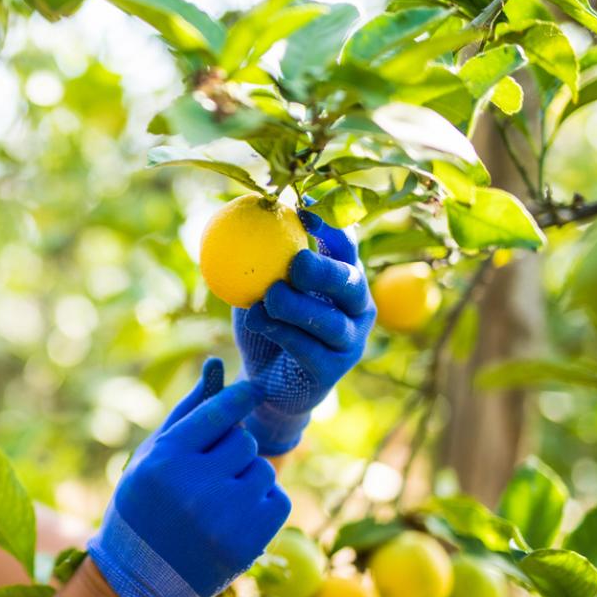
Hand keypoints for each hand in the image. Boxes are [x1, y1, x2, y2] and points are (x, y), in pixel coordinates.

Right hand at [86, 358, 291, 596]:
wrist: (138, 577)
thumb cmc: (143, 504)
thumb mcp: (152, 455)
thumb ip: (187, 410)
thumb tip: (217, 365)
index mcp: (166, 459)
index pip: (219, 412)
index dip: (241, 396)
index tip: (254, 388)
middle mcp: (195, 487)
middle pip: (245, 441)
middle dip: (234, 449)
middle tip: (212, 469)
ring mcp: (223, 518)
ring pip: (263, 470)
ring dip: (248, 477)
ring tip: (219, 498)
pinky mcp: (247, 543)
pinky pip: (278, 500)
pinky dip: (263, 504)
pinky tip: (235, 517)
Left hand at [232, 207, 375, 455]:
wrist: (264, 382)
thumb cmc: (265, 325)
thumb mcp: (258, 288)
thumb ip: (257, 259)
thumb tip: (240, 215)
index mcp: (343, 277)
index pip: (345, 246)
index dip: (331, 227)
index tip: (303, 214)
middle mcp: (356, 307)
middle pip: (350, 282)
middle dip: (324, 270)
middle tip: (296, 262)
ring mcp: (350, 341)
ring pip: (330, 320)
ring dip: (296, 307)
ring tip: (268, 297)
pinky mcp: (333, 369)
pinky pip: (309, 349)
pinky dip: (282, 333)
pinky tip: (257, 320)